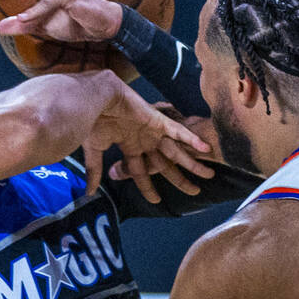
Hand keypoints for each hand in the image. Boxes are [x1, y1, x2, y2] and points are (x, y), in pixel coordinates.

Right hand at [82, 82, 210, 202]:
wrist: (94, 98)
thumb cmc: (92, 120)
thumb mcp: (94, 150)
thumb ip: (96, 171)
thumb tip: (89, 192)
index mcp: (129, 147)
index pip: (141, 172)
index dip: (148, 187)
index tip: (156, 200)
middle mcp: (144, 141)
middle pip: (166, 166)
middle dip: (180, 180)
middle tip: (195, 192)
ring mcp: (152, 131)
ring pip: (177, 152)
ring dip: (193, 164)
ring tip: (210, 174)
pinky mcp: (158, 121)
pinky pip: (178, 131)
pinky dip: (191, 140)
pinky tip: (205, 149)